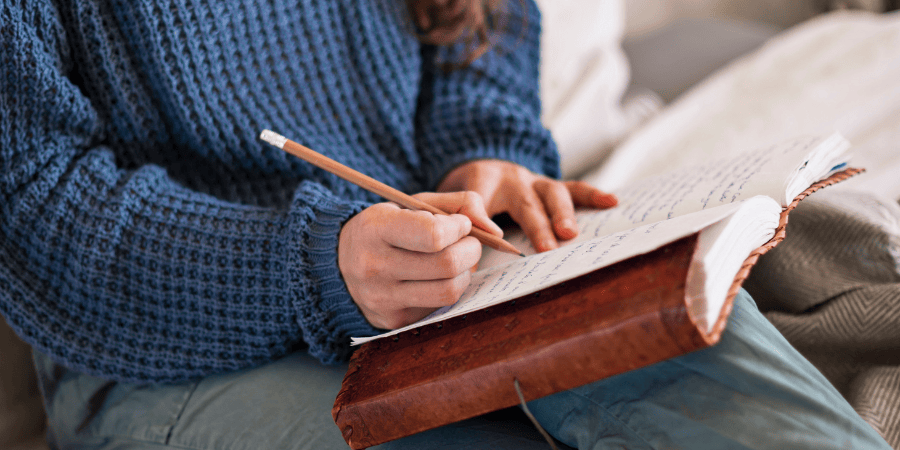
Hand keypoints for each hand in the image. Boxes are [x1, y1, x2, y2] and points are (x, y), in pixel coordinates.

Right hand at [338, 192, 501, 329]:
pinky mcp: (392, 320)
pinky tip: (437, 278)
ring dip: (465, 273)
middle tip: (468, 242)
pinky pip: (439, 307)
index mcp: (375, 229)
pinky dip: (448, 289)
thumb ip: (460, 204)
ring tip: (457, 260)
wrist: (339, 261)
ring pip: (449, 292)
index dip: (459, 228)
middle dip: (471, 250)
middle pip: (447, 265)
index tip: (459, 224)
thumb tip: (496, 232)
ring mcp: (381, 298)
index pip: (433, 235)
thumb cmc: (387, 227)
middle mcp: (374, 266)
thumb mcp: (413, 203)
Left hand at [437, 160, 617, 251]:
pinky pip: (573, 188)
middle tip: (546, 248)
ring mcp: (533, 181)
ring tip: (570, 234)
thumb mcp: (448, 204)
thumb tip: (460, 264)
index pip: (477, 196)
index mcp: (479, 181)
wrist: (479, 168)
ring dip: (562, 214)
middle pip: (524, 200)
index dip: (481, 217)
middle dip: (536, 225)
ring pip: (551, 193)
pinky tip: (612, 202)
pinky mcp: (550, 186)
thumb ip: (453, 226)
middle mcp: (510, 178)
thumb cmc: (464, 195)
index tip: (491, 239)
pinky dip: (592, 196)